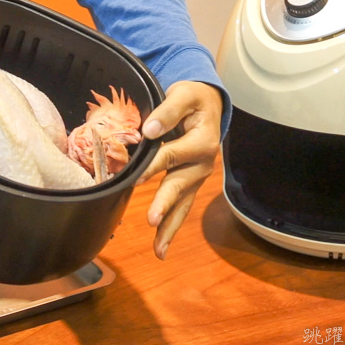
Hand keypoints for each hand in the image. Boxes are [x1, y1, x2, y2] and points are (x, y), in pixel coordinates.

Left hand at [136, 81, 222, 259]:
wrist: (209, 104)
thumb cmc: (193, 99)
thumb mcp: (183, 95)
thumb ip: (167, 111)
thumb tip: (148, 130)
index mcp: (203, 141)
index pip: (173, 154)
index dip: (153, 165)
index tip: (135, 177)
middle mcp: (204, 162)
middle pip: (180, 185)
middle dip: (165, 203)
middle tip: (150, 219)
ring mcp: (198, 176)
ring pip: (183, 204)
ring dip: (169, 226)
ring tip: (158, 249)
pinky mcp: (191, 183)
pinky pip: (181, 207)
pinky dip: (171, 227)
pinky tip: (160, 247)